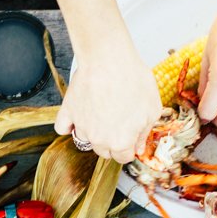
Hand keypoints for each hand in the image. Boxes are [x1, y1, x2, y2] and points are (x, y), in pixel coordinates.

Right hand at [55, 37, 163, 163]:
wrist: (109, 60)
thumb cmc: (133, 80)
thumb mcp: (152, 108)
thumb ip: (145, 132)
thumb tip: (139, 147)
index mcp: (121, 142)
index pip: (124, 157)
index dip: (130, 147)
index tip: (131, 136)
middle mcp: (99, 140)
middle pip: (104, 151)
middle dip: (113, 141)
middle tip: (120, 120)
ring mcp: (81, 128)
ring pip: (86, 139)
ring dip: (94, 130)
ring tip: (103, 109)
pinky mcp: (68, 114)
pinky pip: (64, 128)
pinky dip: (70, 125)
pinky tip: (80, 115)